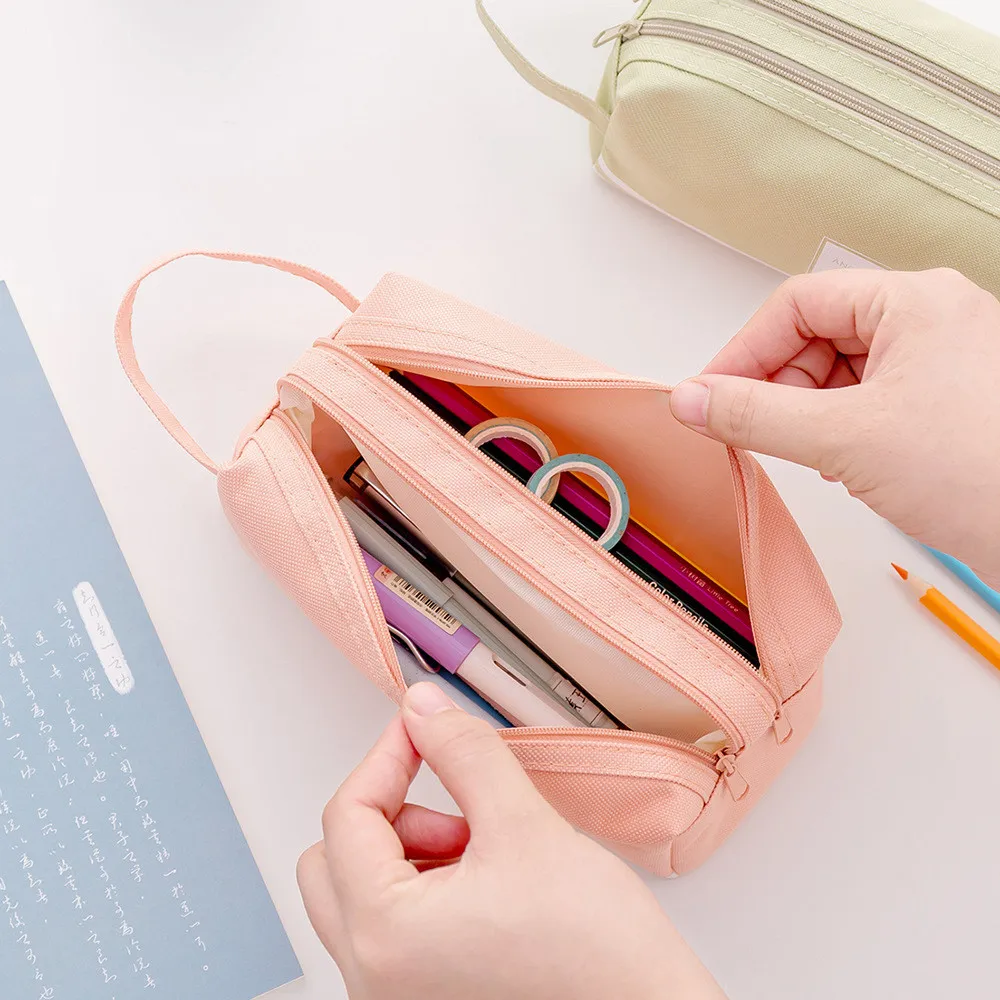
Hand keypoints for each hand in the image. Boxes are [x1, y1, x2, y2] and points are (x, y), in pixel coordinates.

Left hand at [298, 683, 726, 999]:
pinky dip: (423, 890)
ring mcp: (393, 999)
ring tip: (485, 850)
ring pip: (361, 894)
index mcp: (384, 935)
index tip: (424, 730)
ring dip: (411, 852)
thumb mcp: (525, 826)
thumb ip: (464, 754)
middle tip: (456, 803)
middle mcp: (374, 980)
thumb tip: (424, 710)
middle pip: (334, 859)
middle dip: (393, 813)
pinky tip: (486, 886)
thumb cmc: (599, 957)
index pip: (346, 817)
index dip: (388, 757)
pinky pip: (390, 931)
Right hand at [669, 268, 999, 587]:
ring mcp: (940, 364)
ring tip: (803, 452)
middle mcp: (931, 321)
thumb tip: (692, 400)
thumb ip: (754, 415)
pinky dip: (837, 429)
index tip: (710, 394)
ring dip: (805, 411)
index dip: (744, 349)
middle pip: (818, 335)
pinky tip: (838, 463)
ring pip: (841, 371)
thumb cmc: (984, 473)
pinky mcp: (943, 406)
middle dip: (775, 384)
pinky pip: (868, 401)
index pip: (798, 303)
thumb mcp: (843, 438)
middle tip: (746, 427)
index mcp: (915, 301)